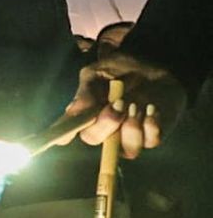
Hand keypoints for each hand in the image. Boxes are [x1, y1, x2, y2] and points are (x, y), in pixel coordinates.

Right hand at [57, 52, 185, 158]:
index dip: (62, 135)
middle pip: (93, 138)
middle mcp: (104, 129)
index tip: (62, 137)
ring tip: (136, 105)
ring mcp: (128, 136)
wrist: (155, 69)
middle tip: (118, 103)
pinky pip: (150, 142)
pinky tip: (151, 109)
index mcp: (85, 113)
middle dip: (105, 123)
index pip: (67, 130)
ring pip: (126, 149)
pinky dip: (151, 127)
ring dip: (131, 128)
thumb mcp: (99, 72)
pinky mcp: (152, 136)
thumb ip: (87, 90)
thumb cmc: (123, 68)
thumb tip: (74, 110)